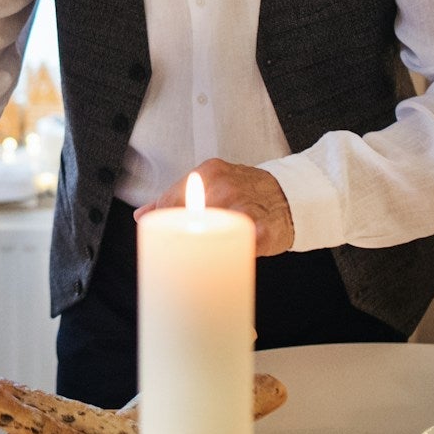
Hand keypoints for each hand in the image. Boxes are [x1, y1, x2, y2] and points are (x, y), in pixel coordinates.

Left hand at [136, 158, 295, 254]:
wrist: (291, 196)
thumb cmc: (247, 194)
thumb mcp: (212, 184)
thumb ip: (176, 197)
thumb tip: (142, 214)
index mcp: (209, 173)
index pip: (171, 200)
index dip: (163, 224)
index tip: (160, 241)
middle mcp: (224, 186)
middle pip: (187, 219)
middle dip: (181, 240)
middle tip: (179, 255)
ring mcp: (243, 206)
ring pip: (210, 234)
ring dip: (202, 251)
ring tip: (201, 260)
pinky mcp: (260, 230)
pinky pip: (237, 247)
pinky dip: (229, 256)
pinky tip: (225, 260)